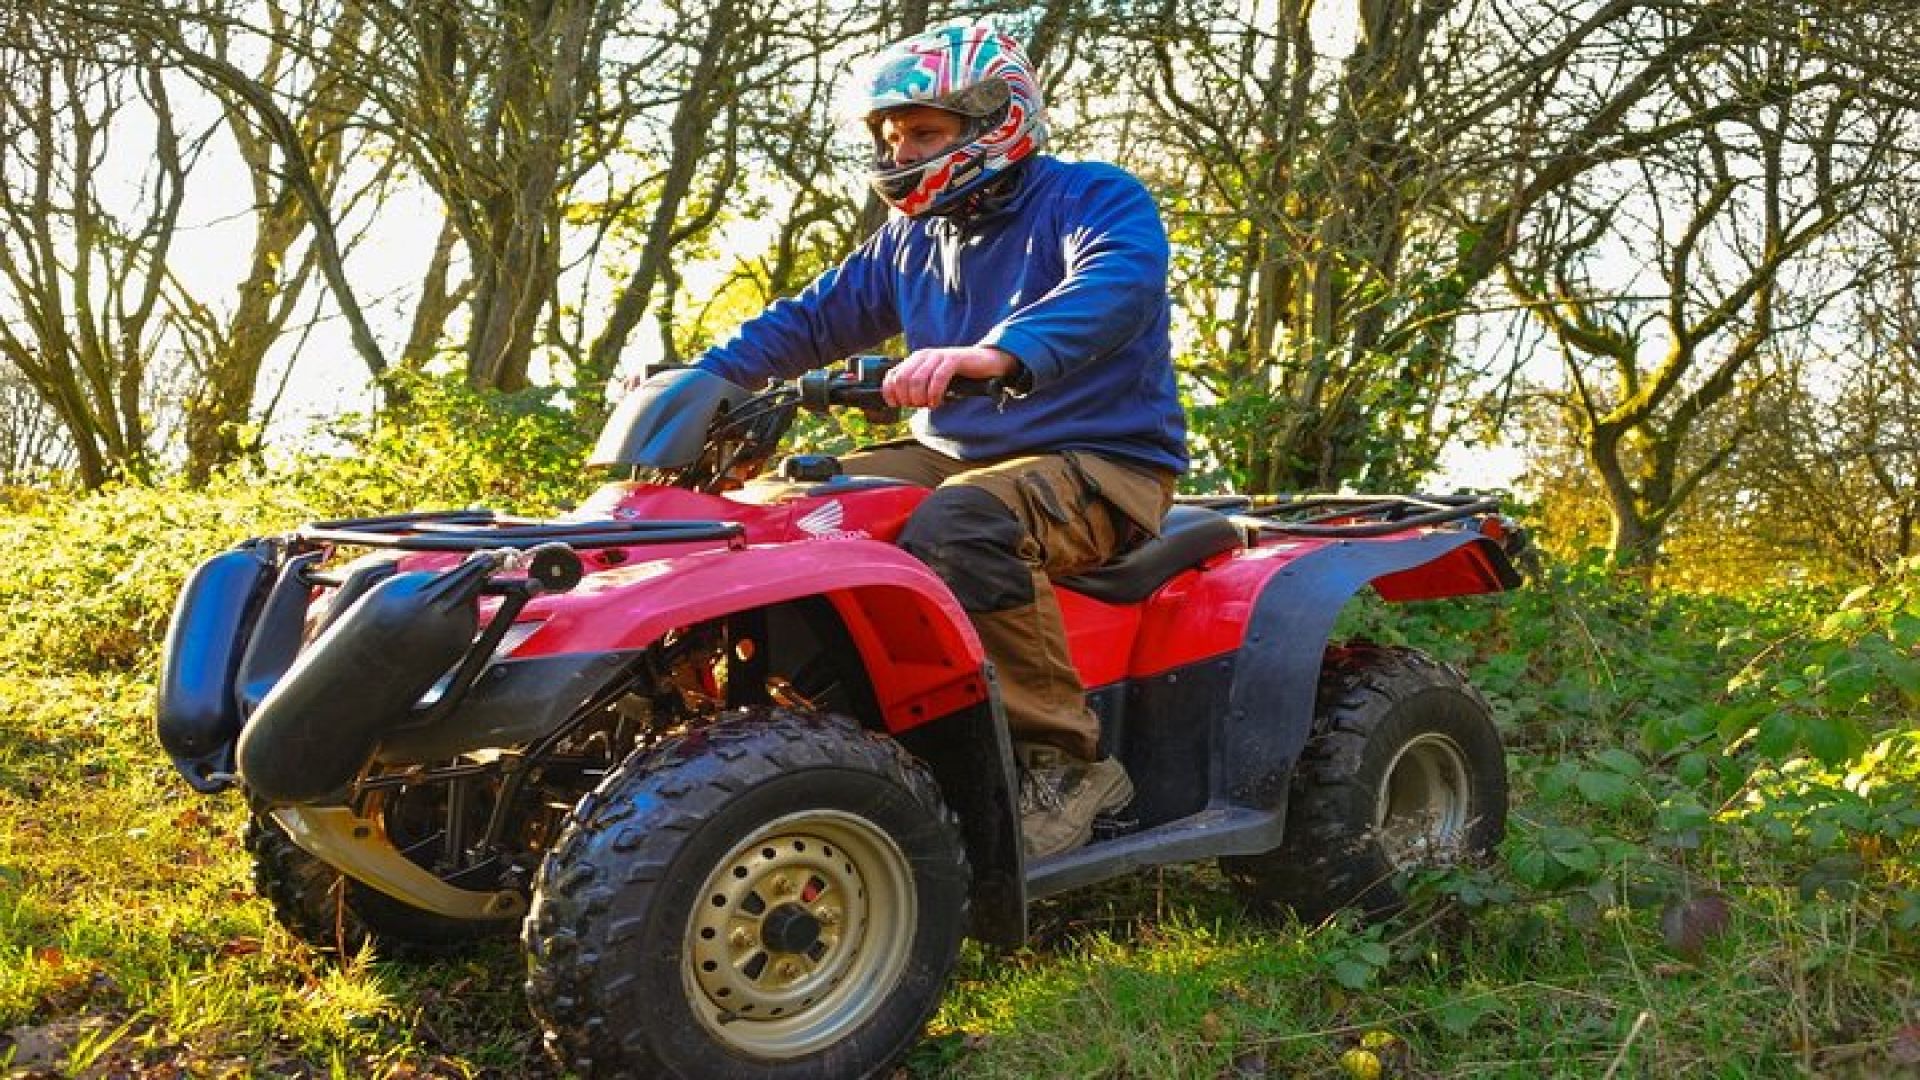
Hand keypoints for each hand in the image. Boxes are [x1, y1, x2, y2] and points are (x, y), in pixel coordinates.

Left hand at [882, 346, 1017, 407]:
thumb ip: (917, 386)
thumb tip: (900, 402)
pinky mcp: (953, 359)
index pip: (892, 375)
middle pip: (903, 380)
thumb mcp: (932, 379)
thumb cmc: (957, 374)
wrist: (984, 361)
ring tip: (928, 405)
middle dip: (907, 398)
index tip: (897, 406)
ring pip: (917, 380)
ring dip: (920, 398)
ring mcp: (938, 356)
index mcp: (915, 359)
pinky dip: (934, 394)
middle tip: (917, 406)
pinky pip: (938, 378)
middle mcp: (923, 356)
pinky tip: (937, 403)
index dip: (890, 393)